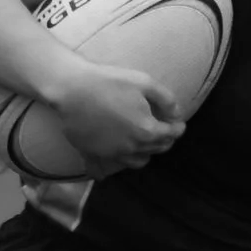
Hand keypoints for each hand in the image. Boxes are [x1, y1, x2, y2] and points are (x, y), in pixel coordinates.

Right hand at [44, 59, 181, 174]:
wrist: (72, 88)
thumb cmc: (109, 81)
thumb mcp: (145, 82)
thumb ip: (166, 100)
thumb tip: (177, 114)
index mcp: (147, 130)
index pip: (171, 134)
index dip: (177, 127)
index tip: (178, 123)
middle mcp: (132, 147)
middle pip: (156, 149)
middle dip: (164, 140)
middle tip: (163, 130)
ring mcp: (112, 154)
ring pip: (137, 161)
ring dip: (144, 152)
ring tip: (141, 141)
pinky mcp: (93, 154)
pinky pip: (105, 168)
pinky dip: (111, 167)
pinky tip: (111, 163)